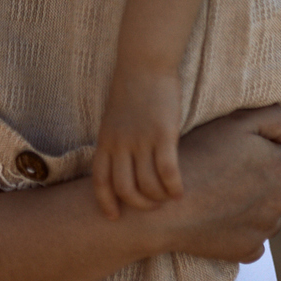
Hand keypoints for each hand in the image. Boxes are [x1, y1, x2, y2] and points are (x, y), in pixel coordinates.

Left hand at [93, 66, 183, 218]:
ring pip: (147, 185)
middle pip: (125, 189)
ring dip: (159, 198)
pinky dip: (174, 187)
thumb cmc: (132, 88)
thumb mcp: (113, 117)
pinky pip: (167, 172)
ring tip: (169, 197)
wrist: (145, 63)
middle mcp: (120, 144)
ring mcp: (141, 140)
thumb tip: (124, 164)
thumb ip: (116, 141)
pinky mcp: (163, 135)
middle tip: (153, 206)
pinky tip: (180, 191)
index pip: (100, 181)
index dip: (106, 203)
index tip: (114, 217)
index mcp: (105, 140)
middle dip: (140, 205)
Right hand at [157, 108, 280, 264]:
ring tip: (228, 196)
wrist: (167, 206)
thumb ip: (272, 118)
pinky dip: (246, 230)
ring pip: (273, 213)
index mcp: (280, 165)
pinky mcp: (249, 250)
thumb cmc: (198, 156)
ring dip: (260, 205)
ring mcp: (265, 228)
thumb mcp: (236, 122)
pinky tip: (223, 219)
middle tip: (238, 171)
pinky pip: (257, 239)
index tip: (256, 147)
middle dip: (270, 177)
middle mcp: (279, 199)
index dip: (278, 145)